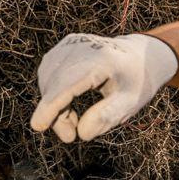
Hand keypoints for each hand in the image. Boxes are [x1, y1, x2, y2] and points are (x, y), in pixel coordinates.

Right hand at [30, 33, 178, 141]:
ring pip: (48, 80)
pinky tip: (68, 105)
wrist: (140, 54)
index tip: (38, 126)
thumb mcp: (131, 102)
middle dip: (56, 115)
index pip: (68, 84)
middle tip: (70, 136)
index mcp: (102, 59)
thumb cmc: (137, 81)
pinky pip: (49, 74)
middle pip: (55, 84)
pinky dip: (54, 94)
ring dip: (54, 105)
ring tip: (73, 121)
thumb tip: (82, 133)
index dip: (52, 106)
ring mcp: (70, 43)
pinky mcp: (63, 46)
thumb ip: (107, 117)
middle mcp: (82, 46)